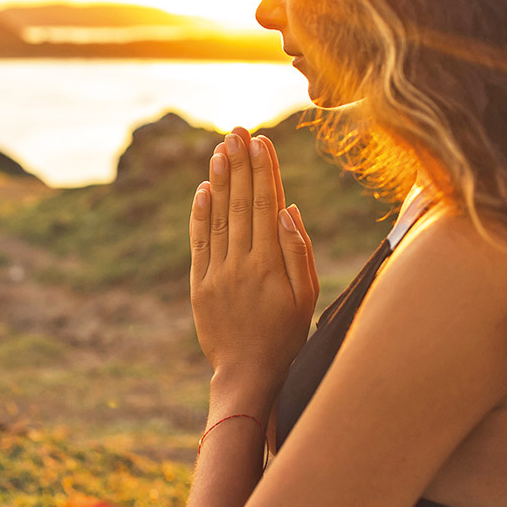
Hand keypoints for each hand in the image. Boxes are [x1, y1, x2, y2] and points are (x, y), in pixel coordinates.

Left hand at [189, 127, 319, 396]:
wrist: (249, 375)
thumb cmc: (286, 335)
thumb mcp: (306, 297)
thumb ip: (297, 251)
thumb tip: (289, 209)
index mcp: (269, 264)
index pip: (266, 205)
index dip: (263, 171)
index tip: (260, 141)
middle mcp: (241, 263)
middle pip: (241, 203)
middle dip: (239, 164)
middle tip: (237, 132)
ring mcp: (217, 273)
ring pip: (219, 217)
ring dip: (220, 180)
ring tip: (220, 149)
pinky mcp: (200, 285)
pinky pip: (200, 242)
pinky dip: (200, 214)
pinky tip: (203, 189)